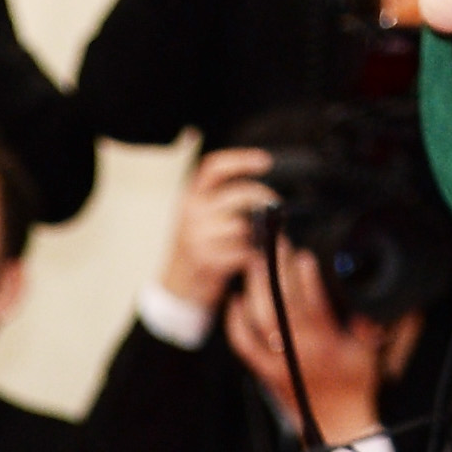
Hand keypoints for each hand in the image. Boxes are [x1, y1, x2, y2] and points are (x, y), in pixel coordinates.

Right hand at [159, 140, 274, 324]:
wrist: (176, 291)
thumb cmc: (196, 252)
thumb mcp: (201, 219)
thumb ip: (224, 202)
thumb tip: (262, 195)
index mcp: (191, 197)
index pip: (215, 169)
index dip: (242, 161)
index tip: (266, 162)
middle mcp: (192, 213)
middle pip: (239, 195)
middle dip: (264, 200)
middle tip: (275, 207)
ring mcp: (197, 237)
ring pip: (241, 225)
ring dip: (257, 232)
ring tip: (261, 238)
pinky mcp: (206, 261)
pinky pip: (241, 251)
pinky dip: (251, 254)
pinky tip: (251, 256)